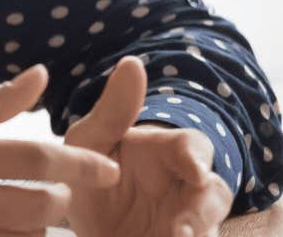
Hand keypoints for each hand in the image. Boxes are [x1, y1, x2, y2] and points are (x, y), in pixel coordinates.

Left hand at [66, 56, 235, 236]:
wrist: (69, 221)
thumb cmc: (86, 170)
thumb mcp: (89, 142)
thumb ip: (113, 111)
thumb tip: (133, 62)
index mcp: (168, 153)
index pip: (195, 147)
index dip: (196, 158)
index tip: (193, 172)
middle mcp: (185, 188)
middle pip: (213, 195)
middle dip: (202, 213)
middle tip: (181, 231)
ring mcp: (185, 222)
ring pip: (209, 229)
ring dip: (198, 235)